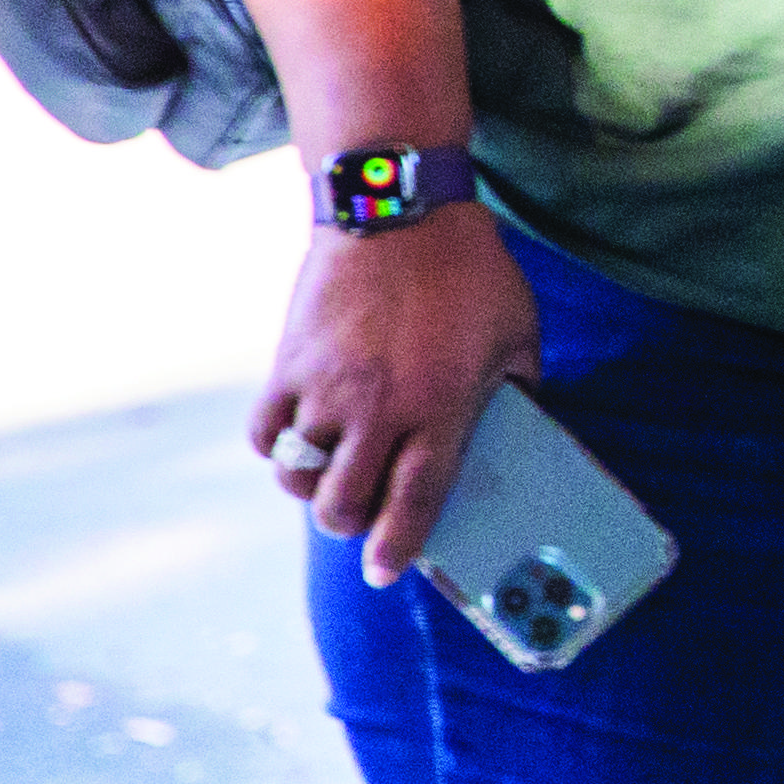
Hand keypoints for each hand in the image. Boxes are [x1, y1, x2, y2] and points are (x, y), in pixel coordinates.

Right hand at [257, 207, 541, 587]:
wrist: (397, 211)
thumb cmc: (470, 273)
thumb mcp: (519, 334)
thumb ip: (519, 391)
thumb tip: (519, 434)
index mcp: (441, 406)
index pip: (414, 500)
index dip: (397, 547)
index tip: (384, 573)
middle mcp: (379, 408)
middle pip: (346, 502)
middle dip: (353, 524)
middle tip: (363, 518)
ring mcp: (326, 389)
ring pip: (300, 477)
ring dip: (315, 490)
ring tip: (334, 478)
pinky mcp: (287, 366)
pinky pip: (264, 436)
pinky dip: (277, 452)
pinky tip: (299, 444)